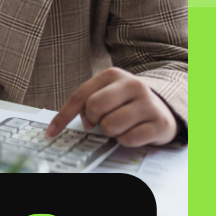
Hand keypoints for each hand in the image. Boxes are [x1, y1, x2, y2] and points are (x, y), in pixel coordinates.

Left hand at [46, 68, 177, 146]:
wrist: (164, 107)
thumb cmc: (126, 103)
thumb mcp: (106, 94)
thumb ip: (87, 103)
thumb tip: (78, 123)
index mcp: (113, 75)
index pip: (80, 96)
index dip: (63, 117)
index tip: (51, 132)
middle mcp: (133, 85)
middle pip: (94, 108)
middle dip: (94, 120)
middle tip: (102, 122)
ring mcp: (149, 103)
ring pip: (110, 125)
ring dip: (110, 132)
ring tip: (120, 126)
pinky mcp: (161, 123)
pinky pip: (129, 139)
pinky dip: (126, 140)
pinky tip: (133, 132)